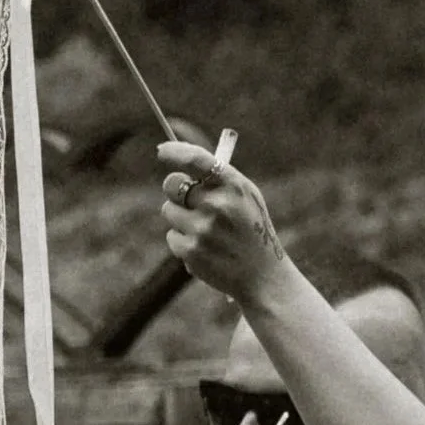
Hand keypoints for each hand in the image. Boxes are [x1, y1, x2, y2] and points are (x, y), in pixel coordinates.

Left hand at [156, 139, 287, 304]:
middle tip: (187, 199)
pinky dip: (182, 240)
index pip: (198, 160)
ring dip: (180, 218)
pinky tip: (204, 248)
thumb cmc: (250, 230)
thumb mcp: (246, 198)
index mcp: (234, 186)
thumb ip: (218, 180)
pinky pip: (171, 235)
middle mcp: (218, 204)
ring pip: (168, 210)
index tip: (162, 150)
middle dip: (175, 190)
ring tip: (206, 230)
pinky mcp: (190, 250)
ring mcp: (203, 228)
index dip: (175, 152)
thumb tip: (179, 165)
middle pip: (171, 184)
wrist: (262, 274)